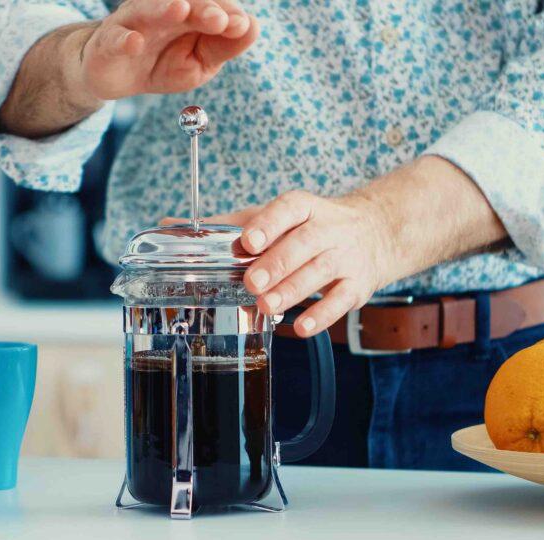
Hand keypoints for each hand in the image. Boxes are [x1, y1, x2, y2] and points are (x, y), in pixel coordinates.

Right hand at [73, 0, 258, 100]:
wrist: (116, 76)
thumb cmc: (163, 63)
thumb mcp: (199, 63)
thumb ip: (223, 47)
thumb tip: (251, 27)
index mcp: (188, 12)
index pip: (211, 5)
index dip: (226, 13)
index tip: (241, 26)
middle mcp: (161, 10)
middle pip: (184, 2)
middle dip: (202, 8)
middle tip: (219, 20)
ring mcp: (133, 22)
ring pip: (147, 9)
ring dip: (164, 9)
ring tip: (181, 9)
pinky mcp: (109, 42)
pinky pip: (115, 38)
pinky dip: (124, 40)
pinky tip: (136, 43)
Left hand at [162, 191, 391, 336]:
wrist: (375, 232)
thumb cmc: (307, 226)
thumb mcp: (272, 217)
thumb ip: (225, 225)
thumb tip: (169, 224)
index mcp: (303, 207)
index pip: (287, 209)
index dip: (268, 224)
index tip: (248, 241)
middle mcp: (328, 228)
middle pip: (304, 244)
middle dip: (277, 263)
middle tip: (252, 282)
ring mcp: (346, 257)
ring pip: (321, 272)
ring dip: (293, 290)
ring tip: (266, 305)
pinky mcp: (358, 285)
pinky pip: (342, 301)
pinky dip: (322, 316)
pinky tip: (300, 327)